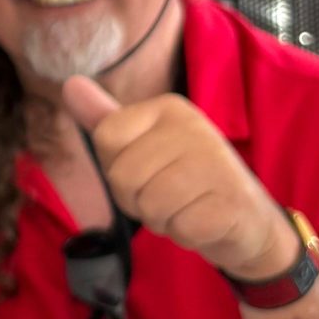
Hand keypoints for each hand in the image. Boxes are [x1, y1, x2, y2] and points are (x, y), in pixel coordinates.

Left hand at [62, 76, 296, 281]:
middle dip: (137, 201)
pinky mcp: (230, 201)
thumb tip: (69, 84)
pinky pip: (178, 227)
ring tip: (186, 208)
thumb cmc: (187, 183)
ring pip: (148, 204)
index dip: (117, 168)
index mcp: (168, 108)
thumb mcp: (145, 146)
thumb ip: (107, 119)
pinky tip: (204, 223)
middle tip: (169, 197)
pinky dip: (185, 235)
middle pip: (122, 175)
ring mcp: (215, 163)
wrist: (249, 222)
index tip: (148, 172)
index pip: (106, 138)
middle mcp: (193, 126)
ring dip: (162, 220)